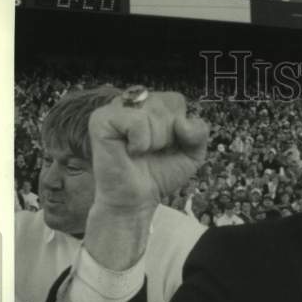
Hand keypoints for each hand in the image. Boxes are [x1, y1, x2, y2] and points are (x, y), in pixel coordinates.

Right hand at [88, 91, 208, 213]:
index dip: (179, 127)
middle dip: (167, 136)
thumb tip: (183, 122)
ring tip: (140, 152)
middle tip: (150, 151)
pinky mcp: (101, 120)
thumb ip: (200, 132)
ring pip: (153, 113)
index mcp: (150, 103)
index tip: (166, 146)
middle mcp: (131, 101)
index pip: (176, 101)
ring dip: (154, 141)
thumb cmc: (158, 175)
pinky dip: (140, 142)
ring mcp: (115, 108)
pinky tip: (129, 151)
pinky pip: (136, 122)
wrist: (137, 200)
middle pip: (166, 106)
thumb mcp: (192, 154)